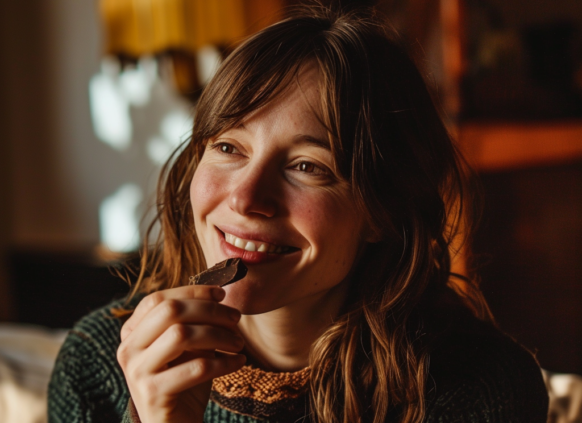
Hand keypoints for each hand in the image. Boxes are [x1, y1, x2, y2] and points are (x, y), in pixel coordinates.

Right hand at [117, 285, 245, 422]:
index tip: (222, 293)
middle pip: (170, 311)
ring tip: (238, 343)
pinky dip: (223, 362)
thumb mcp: (188, 346)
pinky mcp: (152, 395)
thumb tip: (218, 292)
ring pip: (181, 335)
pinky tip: (238, 362)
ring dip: (218, 335)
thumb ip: (194, 321)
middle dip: (209, 310)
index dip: (192, 291)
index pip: (159, 299)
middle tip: (236, 318)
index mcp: (132, 333)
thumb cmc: (186, 383)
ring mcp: (137, 372)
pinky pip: (195, 368)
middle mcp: (128, 350)